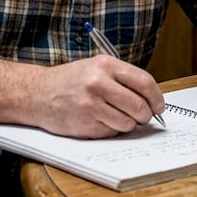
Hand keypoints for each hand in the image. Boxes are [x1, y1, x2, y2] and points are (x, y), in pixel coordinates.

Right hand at [31, 55, 165, 137]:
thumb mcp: (96, 68)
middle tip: (142, 116)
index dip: (157, 98)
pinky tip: (99, 120)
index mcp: (105, 65)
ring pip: (128, 123)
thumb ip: (123, 79)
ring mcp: (91, 105)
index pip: (144, 82)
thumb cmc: (71, 81)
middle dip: (145, 115)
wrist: (38, 93)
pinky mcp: (85, 123)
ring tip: (115, 116)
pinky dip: (111, 129)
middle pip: (139, 106)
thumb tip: (152, 100)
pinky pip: (112, 132)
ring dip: (127, 124)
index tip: (159, 106)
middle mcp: (98, 83)